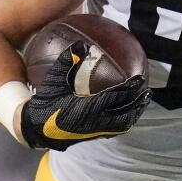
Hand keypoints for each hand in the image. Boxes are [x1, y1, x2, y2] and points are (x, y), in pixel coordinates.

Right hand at [20, 41, 150, 150]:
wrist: (34, 129)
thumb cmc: (43, 102)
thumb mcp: (54, 80)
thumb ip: (67, 61)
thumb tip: (81, 43)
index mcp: (86, 109)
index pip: (114, 98)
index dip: (129, 89)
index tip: (140, 79)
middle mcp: (93, 123)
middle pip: (124, 113)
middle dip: (138, 102)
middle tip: (148, 90)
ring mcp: (94, 132)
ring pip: (121, 125)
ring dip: (134, 113)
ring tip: (143, 102)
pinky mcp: (92, 137)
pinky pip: (114, 130)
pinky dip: (125, 121)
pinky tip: (127, 113)